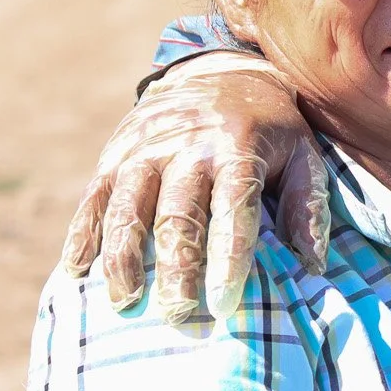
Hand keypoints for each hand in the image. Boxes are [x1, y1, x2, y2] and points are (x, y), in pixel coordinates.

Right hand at [61, 52, 327, 322]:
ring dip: (123, 259)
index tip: (225, 305)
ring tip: (126, 303)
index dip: (229, 259)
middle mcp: (188, 145)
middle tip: (178, 318)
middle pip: (178, 215)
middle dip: (176, 270)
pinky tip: (77, 270)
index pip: (234, 210)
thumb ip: (308, 206)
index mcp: (239, 147)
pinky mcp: (114, 152)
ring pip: (129, 208)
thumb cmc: (271, 129)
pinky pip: (94, 197)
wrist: (220, 73)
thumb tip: (313, 266)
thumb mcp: (303, 155)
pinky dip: (83, 234)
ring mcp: (145, 148)